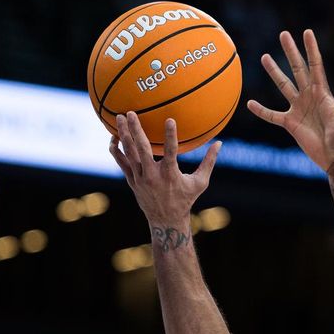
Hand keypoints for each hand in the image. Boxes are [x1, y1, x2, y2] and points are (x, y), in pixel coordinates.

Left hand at [108, 112, 221, 227]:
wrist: (166, 221)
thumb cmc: (186, 200)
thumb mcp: (200, 183)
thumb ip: (209, 162)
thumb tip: (219, 143)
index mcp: (170, 174)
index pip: (171, 152)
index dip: (170, 136)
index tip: (169, 119)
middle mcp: (153, 176)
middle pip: (142, 149)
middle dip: (135, 130)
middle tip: (130, 113)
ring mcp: (140, 178)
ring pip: (129, 153)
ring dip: (123, 134)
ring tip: (119, 117)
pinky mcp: (132, 181)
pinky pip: (121, 162)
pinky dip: (117, 150)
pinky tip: (114, 138)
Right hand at [247, 29, 333, 171]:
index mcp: (322, 92)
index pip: (315, 65)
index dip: (311, 49)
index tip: (306, 32)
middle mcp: (309, 96)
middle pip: (298, 69)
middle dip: (291, 52)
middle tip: (283, 34)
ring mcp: (298, 109)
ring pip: (283, 86)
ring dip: (274, 72)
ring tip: (264, 56)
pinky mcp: (291, 123)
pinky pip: (272, 116)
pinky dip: (261, 110)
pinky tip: (250, 103)